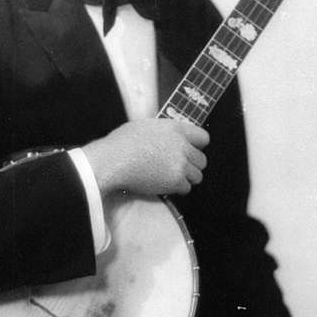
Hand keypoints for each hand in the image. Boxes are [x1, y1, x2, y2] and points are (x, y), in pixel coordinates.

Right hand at [82, 119, 208, 197]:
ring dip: (186, 179)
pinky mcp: (175, 180)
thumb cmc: (122, 142)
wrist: (113, 160)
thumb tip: (169, 139)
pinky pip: (186, 188)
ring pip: (197, 176)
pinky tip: (164, 185)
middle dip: (192, 165)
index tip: (189, 152)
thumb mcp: (146, 126)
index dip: (197, 146)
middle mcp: (182, 145)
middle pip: (202, 160)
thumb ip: (164, 132)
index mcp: (176, 128)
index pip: (203, 137)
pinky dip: (177, 189)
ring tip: (170, 178)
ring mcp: (180, 163)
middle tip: (177, 169)